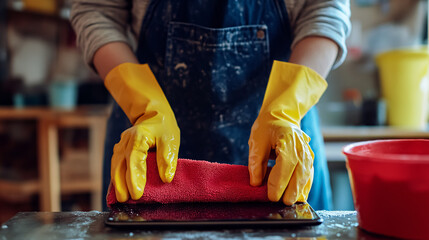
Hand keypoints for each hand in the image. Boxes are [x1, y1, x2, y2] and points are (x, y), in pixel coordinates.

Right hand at [105, 63, 179, 201]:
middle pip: (120, 165)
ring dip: (116, 182)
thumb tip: (166, 178)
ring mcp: (121, 145)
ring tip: (121, 198)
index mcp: (138, 138)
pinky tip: (118, 189)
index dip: (135, 177)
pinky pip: (116, 165)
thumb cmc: (163, 127)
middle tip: (125, 200)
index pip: (135, 160)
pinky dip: (116, 177)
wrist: (152, 113)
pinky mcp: (120, 150)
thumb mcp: (170, 139)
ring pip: (115, 165)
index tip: (137, 193)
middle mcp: (126, 142)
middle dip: (122, 184)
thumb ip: (167, 158)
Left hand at [248, 61, 326, 204]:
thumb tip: (256, 182)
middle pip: (299, 174)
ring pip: (306, 176)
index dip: (278, 183)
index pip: (285, 166)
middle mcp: (301, 148)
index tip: (271, 196)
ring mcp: (308, 154)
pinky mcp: (309, 159)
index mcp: (288, 142)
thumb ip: (256, 162)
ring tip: (291, 203)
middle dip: (291, 191)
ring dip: (299, 191)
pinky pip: (308, 175)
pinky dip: (304, 187)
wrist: (281, 116)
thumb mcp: (257, 141)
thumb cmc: (267, 128)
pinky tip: (299, 196)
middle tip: (282, 204)